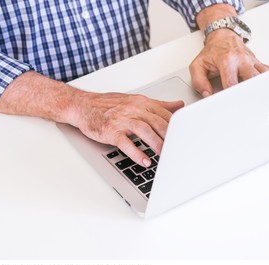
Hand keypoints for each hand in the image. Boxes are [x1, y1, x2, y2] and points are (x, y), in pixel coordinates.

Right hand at [69, 92, 183, 166]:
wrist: (83, 106)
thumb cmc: (108, 105)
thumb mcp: (135, 100)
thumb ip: (159, 105)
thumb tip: (178, 105)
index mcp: (141, 102)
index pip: (165, 115)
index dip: (178, 128)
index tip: (185, 138)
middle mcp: (133, 109)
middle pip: (158, 123)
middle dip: (171, 137)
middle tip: (179, 149)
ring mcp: (121, 120)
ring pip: (144, 131)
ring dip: (157, 144)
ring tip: (165, 156)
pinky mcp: (111, 131)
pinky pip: (126, 143)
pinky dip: (136, 152)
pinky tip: (144, 160)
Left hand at [190, 29, 268, 96]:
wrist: (222, 37)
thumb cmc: (211, 52)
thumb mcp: (197, 65)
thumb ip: (199, 82)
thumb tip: (207, 94)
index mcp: (227, 60)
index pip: (231, 83)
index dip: (229, 95)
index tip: (226, 101)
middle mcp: (241, 60)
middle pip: (250, 80)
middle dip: (245, 92)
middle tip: (239, 101)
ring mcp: (251, 61)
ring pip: (261, 76)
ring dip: (255, 87)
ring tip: (249, 95)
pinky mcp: (257, 63)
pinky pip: (265, 72)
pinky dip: (262, 81)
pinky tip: (257, 87)